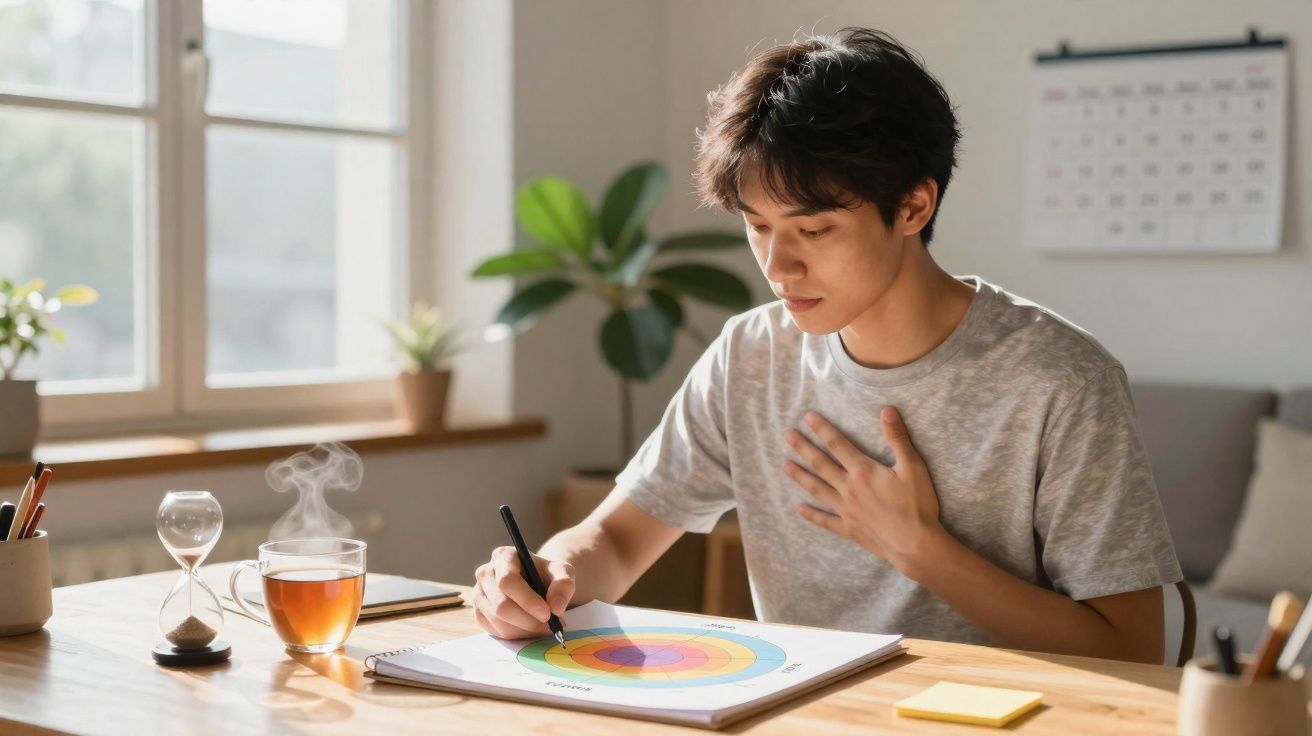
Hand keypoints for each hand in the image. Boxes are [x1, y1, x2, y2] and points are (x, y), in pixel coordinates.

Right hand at [472, 546, 574, 638]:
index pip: (507, 580)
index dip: (526, 600)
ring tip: (545, 626)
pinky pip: (496, 631)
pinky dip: (517, 634)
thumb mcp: (563, 572)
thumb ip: (563, 585)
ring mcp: (479, 594)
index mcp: (504, 556)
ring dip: (525, 630)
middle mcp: (486, 573)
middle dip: (528, 620)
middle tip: (551, 626)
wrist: (538, 582)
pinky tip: (531, 627)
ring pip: (498, 621)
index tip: (547, 614)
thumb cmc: (548, 575)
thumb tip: (556, 607)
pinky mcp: (479, 613)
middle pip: (500, 604)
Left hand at [783, 406, 946, 576]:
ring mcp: (846, 510)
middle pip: (821, 464)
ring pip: (817, 489)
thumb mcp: (913, 467)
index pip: (837, 444)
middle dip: (803, 448)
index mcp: (863, 471)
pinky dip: (812, 514)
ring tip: (784, 466)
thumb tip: (887, 410)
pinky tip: (799, 509)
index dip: (822, 429)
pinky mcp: (849, 529)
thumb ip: (897, 438)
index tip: (807, 417)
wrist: (916, 545)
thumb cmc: (917, 505)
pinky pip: (825, 521)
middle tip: (787, 435)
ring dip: (800, 477)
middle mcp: (849, 489)